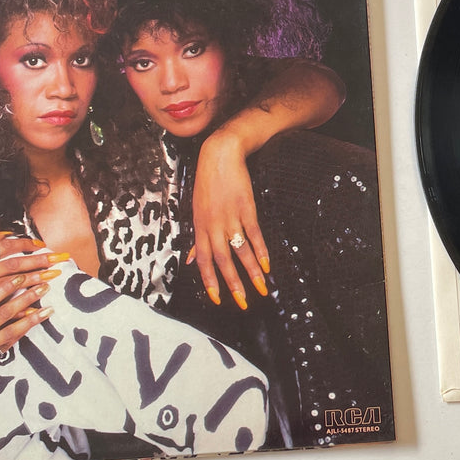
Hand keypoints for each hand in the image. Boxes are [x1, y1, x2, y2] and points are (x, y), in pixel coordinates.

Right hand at [0, 279, 52, 413]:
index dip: (3, 288)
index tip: (18, 277)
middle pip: (4, 314)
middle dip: (25, 299)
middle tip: (42, 286)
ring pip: (12, 331)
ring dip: (31, 319)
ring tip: (48, 309)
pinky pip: (7, 346)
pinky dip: (21, 335)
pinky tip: (33, 326)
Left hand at [193, 130, 269, 309]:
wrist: (219, 156)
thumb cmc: (208, 184)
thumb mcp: (197, 211)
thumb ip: (197, 238)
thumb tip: (192, 260)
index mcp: (200, 228)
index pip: (204, 261)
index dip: (210, 282)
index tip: (218, 300)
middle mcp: (213, 226)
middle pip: (222, 261)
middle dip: (233, 284)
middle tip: (243, 303)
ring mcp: (230, 217)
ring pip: (240, 251)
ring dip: (251, 272)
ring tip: (261, 288)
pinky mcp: (245, 207)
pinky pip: (253, 233)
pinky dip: (260, 250)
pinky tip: (267, 265)